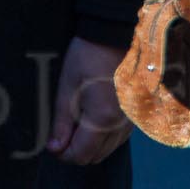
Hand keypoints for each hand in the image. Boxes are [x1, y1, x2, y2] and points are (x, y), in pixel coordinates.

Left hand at [45, 36, 129, 164]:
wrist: (114, 33)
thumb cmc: (88, 55)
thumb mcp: (68, 87)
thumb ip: (62, 122)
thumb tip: (54, 148)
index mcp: (102, 119)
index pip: (81, 155)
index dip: (63, 154)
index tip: (53, 145)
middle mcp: (120, 124)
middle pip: (96, 156)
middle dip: (77, 150)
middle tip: (63, 134)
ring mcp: (131, 118)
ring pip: (109, 148)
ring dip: (92, 144)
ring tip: (78, 122)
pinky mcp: (135, 111)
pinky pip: (119, 135)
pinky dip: (105, 135)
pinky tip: (94, 117)